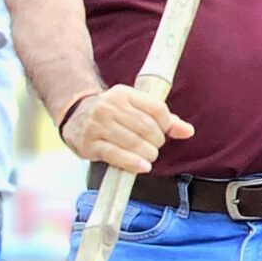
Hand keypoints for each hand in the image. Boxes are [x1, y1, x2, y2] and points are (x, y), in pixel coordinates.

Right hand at [60, 83, 191, 175]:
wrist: (74, 115)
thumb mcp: (135, 109)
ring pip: (134, 142)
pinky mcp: (88, 144)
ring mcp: (96, 125)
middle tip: (153, 147)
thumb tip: (187, 132)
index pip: (157, 110)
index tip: (163, 132)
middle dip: (156, 142)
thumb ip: (164, 119)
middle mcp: (108, 107)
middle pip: (147, 128)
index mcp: (123, 94)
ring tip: (147, 156)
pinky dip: (133, 163)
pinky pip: (116, 155)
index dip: (166, 125)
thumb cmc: (112, 114)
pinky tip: (142, 167)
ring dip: (148, 154)